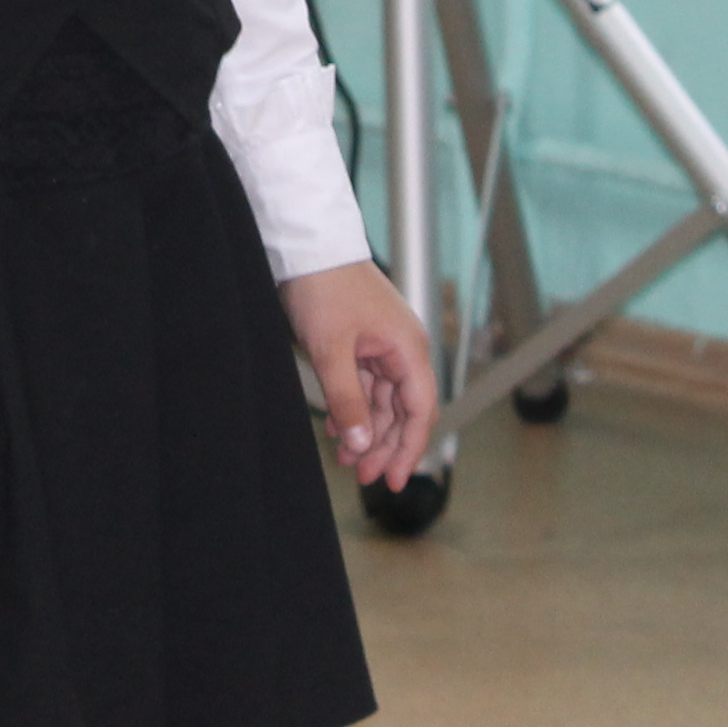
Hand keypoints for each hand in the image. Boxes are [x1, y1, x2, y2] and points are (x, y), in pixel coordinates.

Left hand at [281, 261, 435, 490]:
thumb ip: (347, 401)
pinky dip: (354, 407)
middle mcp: (403, 349)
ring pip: (383, 400)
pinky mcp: (364, 341)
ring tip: (345, 458)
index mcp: (408, 350)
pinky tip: (337, 428)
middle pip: (403, 411)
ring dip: (366, 429)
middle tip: (363, 477)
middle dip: (384, 445)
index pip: (420, 412)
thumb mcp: (331, 351)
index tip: (395, 481)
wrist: (307, 245)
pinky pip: (366, 384)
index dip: (409, 450)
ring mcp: (384, 345)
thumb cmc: (325, 288)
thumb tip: (361, 444)